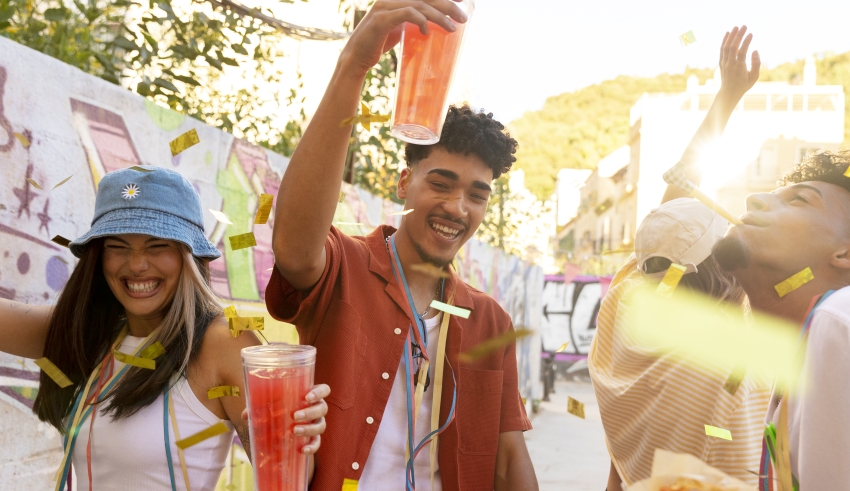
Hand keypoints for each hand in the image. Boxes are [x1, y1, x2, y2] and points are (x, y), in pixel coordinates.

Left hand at [240, 384, 329, 454]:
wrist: (285, 427)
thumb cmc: (280, 408)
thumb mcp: (271, 404)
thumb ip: (259, 406)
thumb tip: (245, 415)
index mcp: (310, 395)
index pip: (324, 390)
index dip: (319, 392)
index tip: (307, 397)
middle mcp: (317, 408)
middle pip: (322, 408)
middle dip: (310, 412)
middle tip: (295, 416)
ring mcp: (317, 423)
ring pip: (321, 425)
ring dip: (309, 428)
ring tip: (294, 431)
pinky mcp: (314, 438)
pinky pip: (317, 443)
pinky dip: (312, 447)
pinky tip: (302, 450)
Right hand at [340, 0, 467, 74]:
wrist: (356, 58)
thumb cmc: (377, 44)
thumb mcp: (397, 29)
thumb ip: (411, 22)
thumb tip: (432, 25)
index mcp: (395, 0)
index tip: (462, 1)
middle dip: (447, 5)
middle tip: (463, 18)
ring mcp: (385, 7)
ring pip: (420, 4)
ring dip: (439, 16)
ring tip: (453, 28)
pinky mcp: (382, 20)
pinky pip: (407, 14)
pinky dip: (420, 21)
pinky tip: (426, 31)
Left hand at [718, 25, 760, 99]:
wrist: (729, 92)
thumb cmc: (744, 84)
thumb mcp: (754, 77)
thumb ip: (756, 64)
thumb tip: (755, 51)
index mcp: (739, 68)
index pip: (741, 53)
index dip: (746, 42)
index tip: (751, 34)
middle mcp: (730, 64)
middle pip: (732, 48)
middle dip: (738, 36)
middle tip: (744, 26)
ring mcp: (724, 63)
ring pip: (726, 48)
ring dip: (731, 36)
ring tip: (736, 27)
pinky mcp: (721, 62)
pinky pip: (721, 50)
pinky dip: (724, 41)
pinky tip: (728, 33)